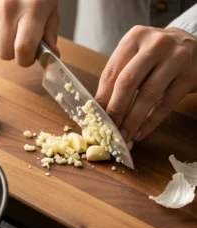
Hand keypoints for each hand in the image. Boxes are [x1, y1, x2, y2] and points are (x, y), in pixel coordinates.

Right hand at [0, 0, 59, 66]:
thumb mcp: (51, 9)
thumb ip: (50, 34)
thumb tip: (52, 56)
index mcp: (32, 9)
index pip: (23, 48)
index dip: (26, 59)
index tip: (30, 57)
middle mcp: (8, 8)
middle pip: (5, 54)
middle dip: (14, 53)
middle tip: (22, 41)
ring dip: (5, 43)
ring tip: (13, 25)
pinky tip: (3, 19)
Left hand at [95, 26, 196, 141]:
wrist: (193, 46)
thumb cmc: (156, 55)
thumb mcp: (135, 56)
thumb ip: (119, 76)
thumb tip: (100, 108)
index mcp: (134, 38)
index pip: (111, 72)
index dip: (102, 98)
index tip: (96, 116)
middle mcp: (154, 45)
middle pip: (128, 82)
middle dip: (115, 110)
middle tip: (108, 129)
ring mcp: (175, 59)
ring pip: (148, 94)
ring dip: (132, 120)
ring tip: (124, 135)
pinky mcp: (189, 76)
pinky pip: (165, 104)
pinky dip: (151, 122)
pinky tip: (141, 132)